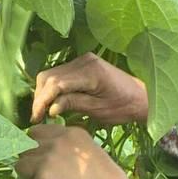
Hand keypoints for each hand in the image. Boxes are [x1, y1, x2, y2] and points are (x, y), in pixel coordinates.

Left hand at [15, 124, 155, 178]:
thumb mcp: (90, 153)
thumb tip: (47, 154)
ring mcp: (46, 160)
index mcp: (71, 133)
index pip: (37, 132)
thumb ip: (68, 149)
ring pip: (22, 166)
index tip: (39, 156)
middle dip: (31, 161)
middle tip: (43, 175)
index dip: (36, 145)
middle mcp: (56, 142)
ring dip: (31, 177)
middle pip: (26, 147)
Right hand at [31, 53, 147, 125]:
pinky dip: (52, 88)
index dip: (42, 101)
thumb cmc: (123, 107)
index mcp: (90, 72)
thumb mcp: (99, 110)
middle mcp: (84, 61)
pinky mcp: (81, 64)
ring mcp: (82, 60)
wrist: (141, 96)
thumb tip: (50, 109)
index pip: (56, 84)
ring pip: (51, 74)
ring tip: (43, 112)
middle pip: (49, 76)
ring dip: (44, 93)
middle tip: (37, 117)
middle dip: (40, 97)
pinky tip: (52, 103)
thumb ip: (73, 105)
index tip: (36, 118)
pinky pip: (59, 74)